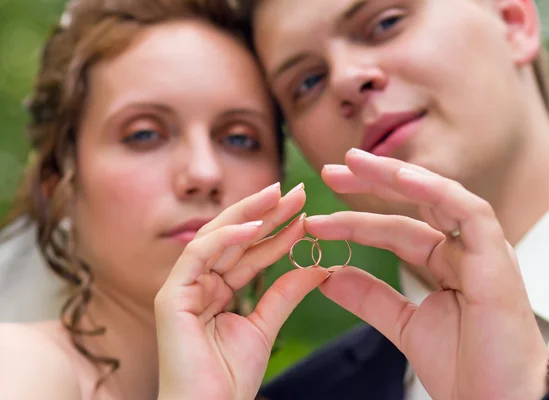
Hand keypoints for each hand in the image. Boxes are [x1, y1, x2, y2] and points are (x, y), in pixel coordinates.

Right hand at [155, 183, 328, 399]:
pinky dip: (226, 237)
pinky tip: (255, 224)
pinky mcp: (171, 296)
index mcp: (216, 290)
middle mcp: (198, 283)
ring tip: (281, 195)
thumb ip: (285, 294)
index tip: (306, 213)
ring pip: (216, 237)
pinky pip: (199, 255)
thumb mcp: (265, 326)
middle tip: (297, 192)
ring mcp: (182, 287)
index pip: (250, 251)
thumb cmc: (228, 379)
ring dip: (250, 214)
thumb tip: (316, 266)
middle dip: (266, 213)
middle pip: (234, 237)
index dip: (277, 231)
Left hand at [306, 149, 548, 399]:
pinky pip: (468, 211)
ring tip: (354, 163)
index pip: (394, 230)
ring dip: (396, 176)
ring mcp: (482, 249)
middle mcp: (464, 249)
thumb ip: (369, 297)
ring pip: (438, 196)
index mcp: (445, 263)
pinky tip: (401, 177)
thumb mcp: (404, 324)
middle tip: (329, 170)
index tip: (315, 222)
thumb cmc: (464, 368)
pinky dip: (436, 191)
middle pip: (415, 202)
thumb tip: (326, 275)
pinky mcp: (497, 257)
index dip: (354, 222)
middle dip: (372, 183)